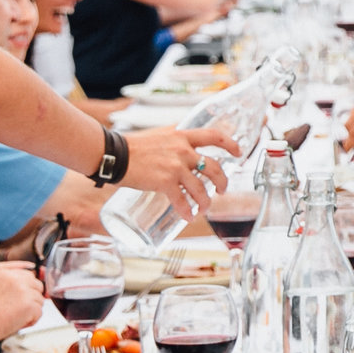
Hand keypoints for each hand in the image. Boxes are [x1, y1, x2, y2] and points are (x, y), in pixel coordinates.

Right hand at [0, 261, 45, 339]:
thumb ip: (8, 284)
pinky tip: (20, 323)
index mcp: (5, 273)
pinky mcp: (29, 305)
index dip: (28, 289)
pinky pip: (39, 312)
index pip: (28, 275)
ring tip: (17, 318)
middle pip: (38, 285)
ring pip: (40, 300)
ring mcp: (23, 291)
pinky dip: (31, 320)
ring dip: (31, 310)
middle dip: (32, 298)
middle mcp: (15, 279)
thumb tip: (29, 284)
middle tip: (20, 310)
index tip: (23, 299)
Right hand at [120, 126, 240, 217]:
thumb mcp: (159, 136)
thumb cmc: (131, 146)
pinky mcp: (165, 182)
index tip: (239, 152)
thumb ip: (173, 143)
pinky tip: (188, 216)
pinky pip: (182, 200)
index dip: (231, 144)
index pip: (214, 135)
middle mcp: (183, 150)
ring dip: (206, 201)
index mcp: (182, 136)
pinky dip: (187, 211)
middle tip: (222, 190)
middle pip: (215, 167)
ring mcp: (176, 166)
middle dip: (223, 181)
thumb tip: (181, 155)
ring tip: (204, 208)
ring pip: (201, 188)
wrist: (114, 154)